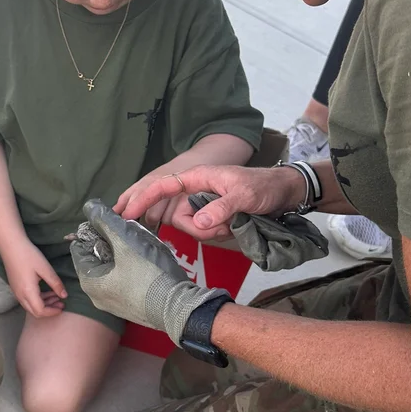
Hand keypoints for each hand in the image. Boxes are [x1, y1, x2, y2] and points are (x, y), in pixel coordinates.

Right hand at [3, 239, 66, 318]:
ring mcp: (16, 291)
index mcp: (28, 292)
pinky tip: (46, 291)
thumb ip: (55, 284)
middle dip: (49, 310)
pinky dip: (37, 299)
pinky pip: (27, 299)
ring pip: (30, 306)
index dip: (52, 312)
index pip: (40, 311)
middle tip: (61, 303)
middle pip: (35, 312)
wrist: (11, 245)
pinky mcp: (15, 287)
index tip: (63, 306)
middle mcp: (20, 295)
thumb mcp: (45, 269)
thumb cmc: (28, 255)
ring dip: (44, 304)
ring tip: (56, 296)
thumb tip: (64, 296)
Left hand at [69, 200, 219, 341]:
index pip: (79, 247)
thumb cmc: (150, 274)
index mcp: (89, 282)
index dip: (94, 231)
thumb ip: (104, 221)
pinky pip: (124, 280)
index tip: (113, 226)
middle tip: (131, 235)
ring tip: (142, 247)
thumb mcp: (125, 241)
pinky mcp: (130, 306)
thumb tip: (89, 206)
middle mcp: (96, 296)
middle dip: (112, 242)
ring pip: (112, 267)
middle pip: (96, 257)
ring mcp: (113, 303)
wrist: (179, 307)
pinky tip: (148, 263)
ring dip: (124, 253)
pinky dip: (132, 267)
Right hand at [117, 165, 304, 241]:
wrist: (284, 192)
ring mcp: (204, 205)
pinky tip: (235, 227)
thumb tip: (198, 223)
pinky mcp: (212, 217)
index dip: (142, 199)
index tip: (126, 214)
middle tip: (225, 226)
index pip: (162, 186)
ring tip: (236, 223)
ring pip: (194, 228)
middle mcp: (196, 191)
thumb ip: (221, 208)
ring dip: (214, 232)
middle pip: (180, 216)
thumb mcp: (244, 196)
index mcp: (198, 177)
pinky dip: (220, 234)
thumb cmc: (264, 186)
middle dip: (198, 227)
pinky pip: (206, 232)